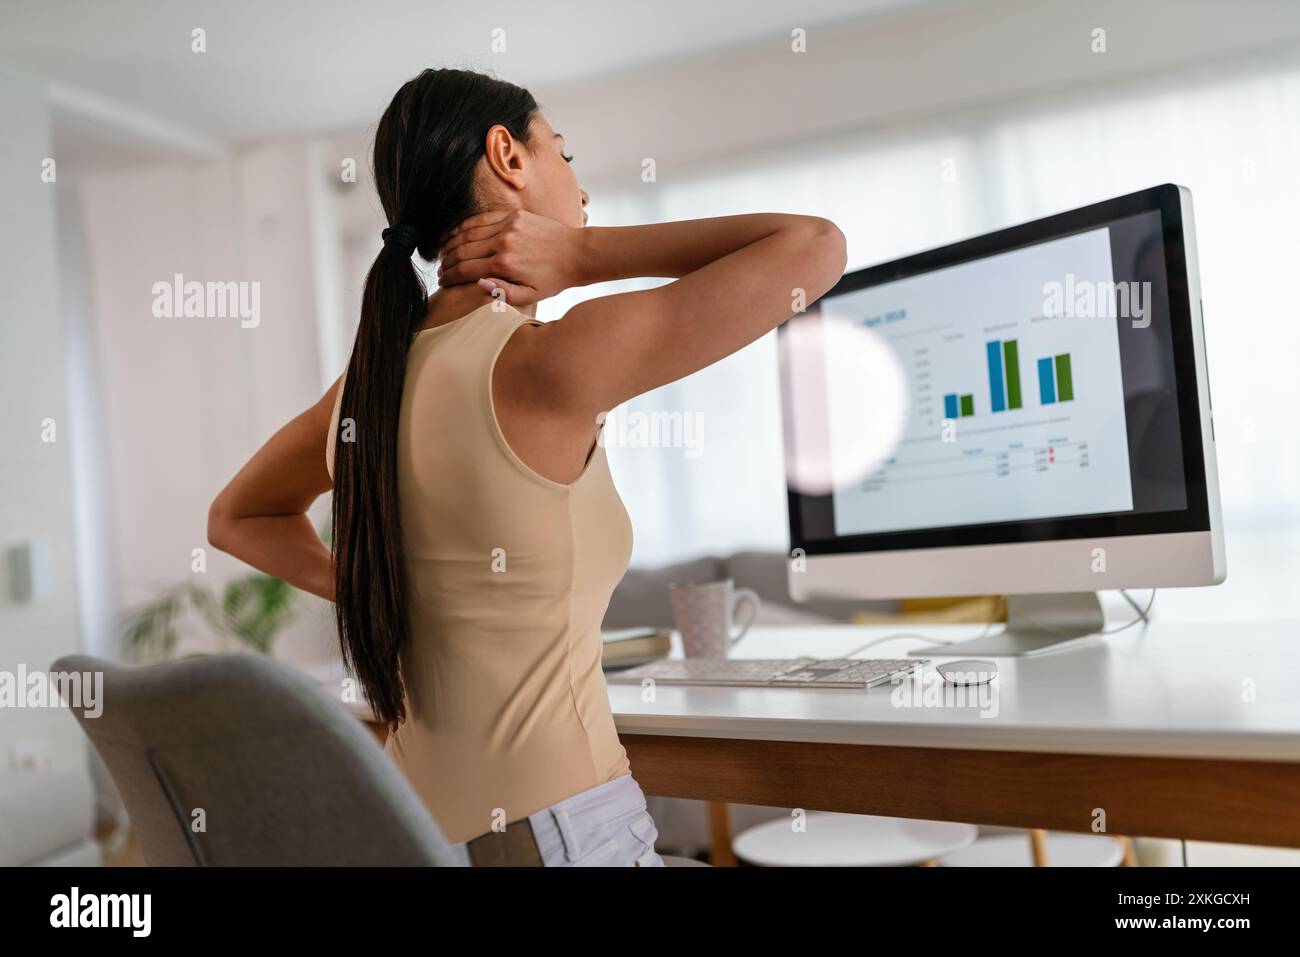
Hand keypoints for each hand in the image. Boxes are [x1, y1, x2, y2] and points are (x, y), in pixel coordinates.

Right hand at [437, 208, 583, 305]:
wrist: (576, 253)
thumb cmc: (554, 279)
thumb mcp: (531, 296)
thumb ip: (503, 294)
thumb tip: (478, 284)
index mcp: (505, 264)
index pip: (466, 270)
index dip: (451, 277)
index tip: (443, 282)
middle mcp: (503, 242)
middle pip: (462, 250)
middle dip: (447, 261)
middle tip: (441, 270)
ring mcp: (507, 225)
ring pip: (468, 232)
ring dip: (452, 243)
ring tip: (445, 254)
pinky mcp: (513, 214)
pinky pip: (482, 219)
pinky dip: (465, 227)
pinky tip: (458, 235)